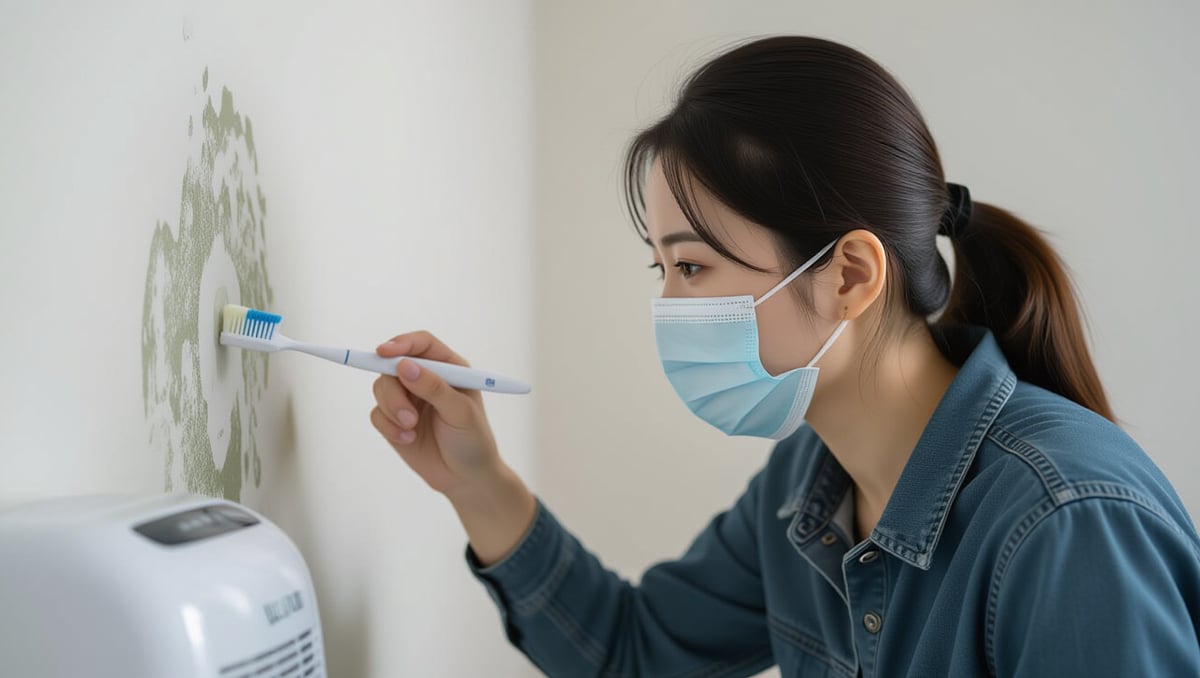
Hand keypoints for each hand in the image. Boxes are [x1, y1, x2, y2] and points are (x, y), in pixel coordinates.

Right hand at [370, 331, 503, 497]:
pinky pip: (376, 414)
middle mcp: (426, 378)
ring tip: (410, 429)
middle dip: (394, 390)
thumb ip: (434, 388)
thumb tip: (404, 366)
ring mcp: (408, 398)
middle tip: (407, 416)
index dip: (401, 344)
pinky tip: (408, 440)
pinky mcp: (394, 420)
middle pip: (393, 365)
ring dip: (391, 409)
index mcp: (449, 368)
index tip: (384, 352)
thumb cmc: (473, 440)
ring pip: (381, 388)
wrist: (466, 478)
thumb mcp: (460, 412)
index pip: (421, 344)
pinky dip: (388, 427)